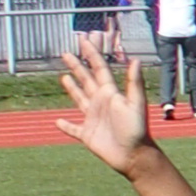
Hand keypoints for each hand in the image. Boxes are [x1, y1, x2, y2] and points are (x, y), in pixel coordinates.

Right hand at [53, 38, 154, 171]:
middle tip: (66, 53)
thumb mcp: (135, 104)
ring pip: (79, 99)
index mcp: (110, 94)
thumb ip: (134, 83)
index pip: (99, 69)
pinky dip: (66, 126)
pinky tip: (58, 122)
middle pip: (86, 80)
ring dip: (72, 88)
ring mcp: (93, 118)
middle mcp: (101, 103)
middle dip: (77, 66)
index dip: (91, 54)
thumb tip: (137, 59)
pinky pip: (73, 129)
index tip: (84, 40)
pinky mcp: (87, 135)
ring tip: (64, 77)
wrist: (134, 155)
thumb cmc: (136, 130)